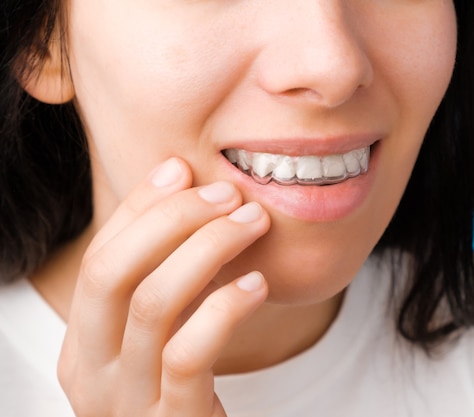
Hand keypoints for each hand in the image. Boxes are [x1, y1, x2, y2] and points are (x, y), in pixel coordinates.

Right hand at [58, 157, 269, 415]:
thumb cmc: (181, 388)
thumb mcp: (159, 332)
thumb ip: (162, 269)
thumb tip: (179, 176)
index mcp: (83, 341)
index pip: (101, 255)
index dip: (140, 206)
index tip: (182, 169)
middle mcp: (91, 370)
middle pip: (112, 272)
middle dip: (172, 220)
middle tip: (228, 196)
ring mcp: (127, 400)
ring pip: (153, 305)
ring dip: (208, 250)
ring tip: (252, 224)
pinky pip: (190, 354)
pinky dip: (225, 308)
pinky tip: (258, 284)